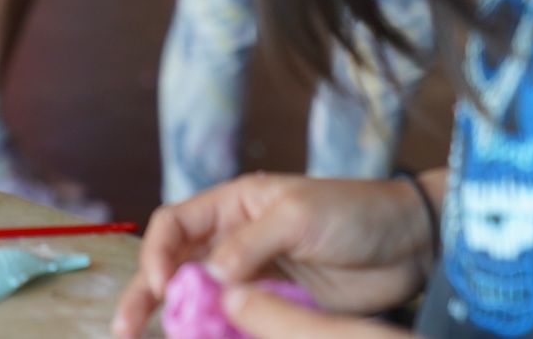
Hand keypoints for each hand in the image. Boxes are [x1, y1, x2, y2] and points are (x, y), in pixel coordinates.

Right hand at [112, 174, 433, 338]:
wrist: (407, 244)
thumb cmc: (353, 211)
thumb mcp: (298, 214)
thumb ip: (250, 243)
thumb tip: (209, 275)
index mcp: (231, 205)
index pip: (174, 225)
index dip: (157, 253)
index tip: (160, 284)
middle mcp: (232, 241)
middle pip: (174, 266)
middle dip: (145, 295)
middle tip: (125, 328)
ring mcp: (252, 277)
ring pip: (199, 301)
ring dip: (176, 321)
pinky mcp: (275, 307)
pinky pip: (234, 324)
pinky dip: (215, 336)